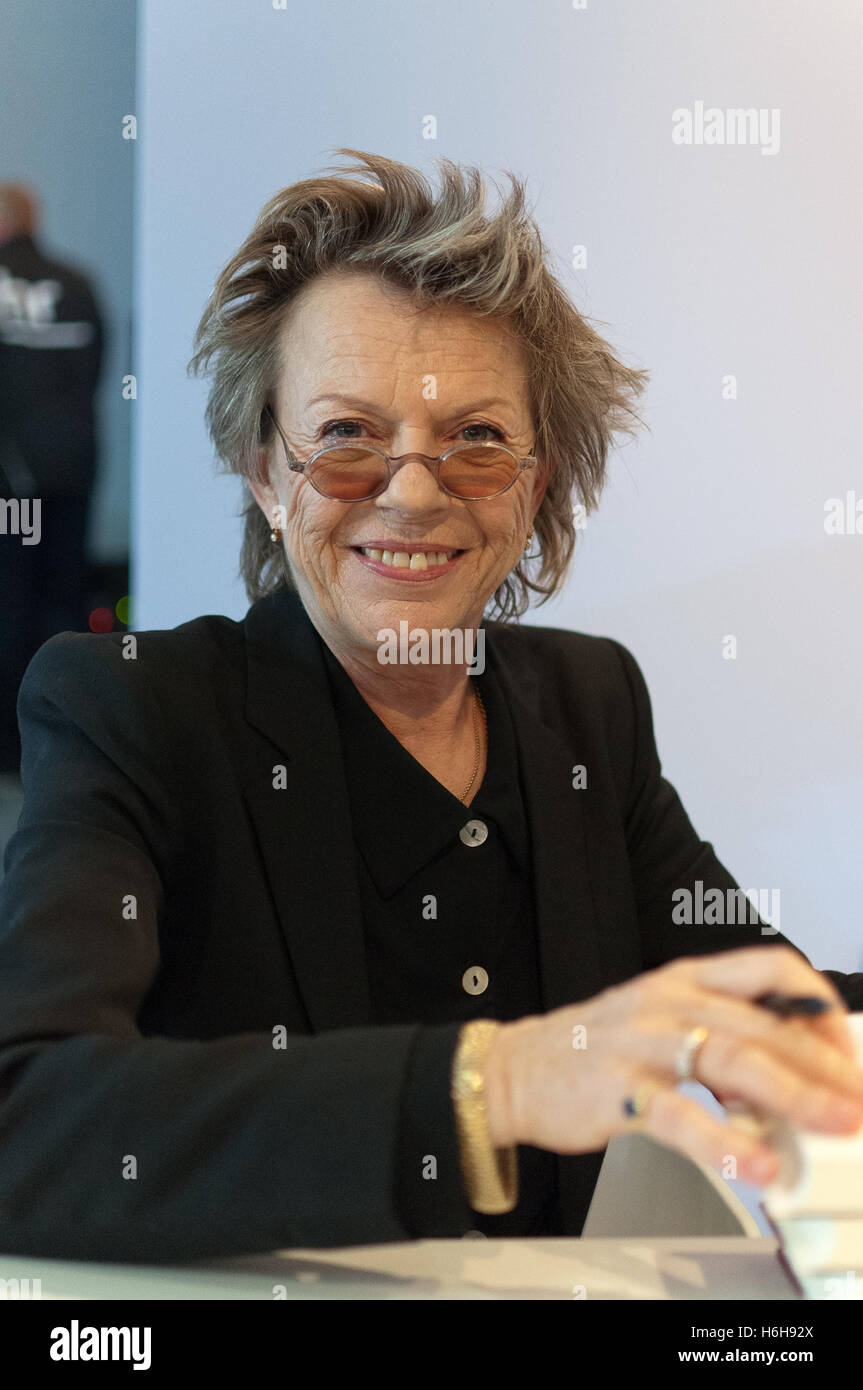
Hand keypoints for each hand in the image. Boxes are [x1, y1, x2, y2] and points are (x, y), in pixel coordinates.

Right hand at [488, 946, 862, 1184]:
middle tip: (858, 1096)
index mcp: (686, 980)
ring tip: (833, 1122)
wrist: (515, 1069)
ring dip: (794, 1094)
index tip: (846, 1043)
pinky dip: (725, 1142)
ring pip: (731, 1059)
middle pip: (762, 1023)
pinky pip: (681, 1117)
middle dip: (823, 1062)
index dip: (817, 1002)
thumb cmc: (595, 1048)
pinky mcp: (618, 1091)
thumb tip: (795, 1077)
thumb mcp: (663, 1020)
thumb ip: (723, 1038)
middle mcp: (669, 1003)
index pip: (769, 969)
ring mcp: (643, 1044)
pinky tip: (756, 1165)